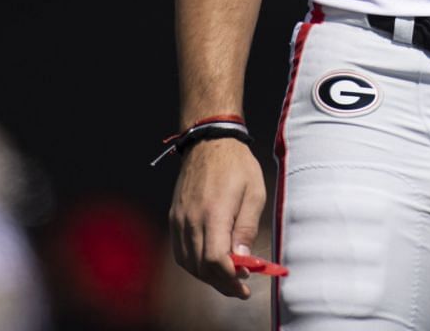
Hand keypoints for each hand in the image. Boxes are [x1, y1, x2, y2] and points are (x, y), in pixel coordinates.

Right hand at [169, 138, 266, 298]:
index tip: (245, 285)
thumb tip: (242, 260)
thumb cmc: (237, 165)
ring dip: (207, 276)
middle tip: (241, 287)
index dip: (229, 278)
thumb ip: (246, 228)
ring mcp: (179, 219)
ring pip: (188, 263)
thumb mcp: (254, 193)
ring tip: (228, 278)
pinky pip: (180, 251)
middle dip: (221, 283)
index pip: (214, 259)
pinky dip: (194, 264)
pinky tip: (210, 264)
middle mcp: (191, 219)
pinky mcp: (174, 218)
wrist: (209, 143)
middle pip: (200, 267)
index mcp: (213, 212)